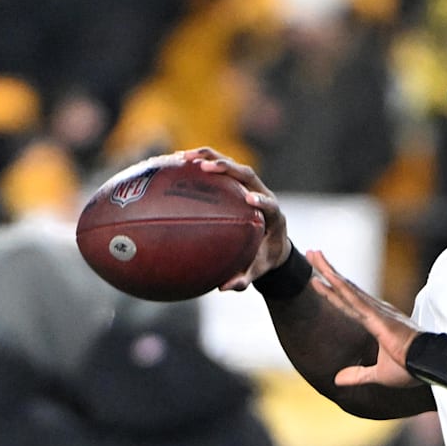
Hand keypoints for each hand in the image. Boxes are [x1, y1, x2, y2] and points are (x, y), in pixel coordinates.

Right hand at [183, 147, 290, 290]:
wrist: (272, 244)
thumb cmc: (263, 258)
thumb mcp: (256, 271)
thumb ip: (244, 279)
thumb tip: (224, 288)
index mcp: (272, 216)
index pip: (269, 204)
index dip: (261, 200)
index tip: (248, 200)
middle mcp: (262, 195)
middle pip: (248, 175)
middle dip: (228, 168)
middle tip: (206, 167)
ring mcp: (249, 186)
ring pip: (232, 165)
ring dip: (210, 158)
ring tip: (184, 157)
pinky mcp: (237, 183)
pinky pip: (218, 170)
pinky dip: (199, 164)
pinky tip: (174, 163)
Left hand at [306, 250, 421, 388]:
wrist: (429, 366)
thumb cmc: (411, 368)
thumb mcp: (379, 374)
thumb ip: (358, 375)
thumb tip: (336, 380)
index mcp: (375, 321)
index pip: (347, 301)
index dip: (331, 288)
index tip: (317, 276)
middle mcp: (374, 311)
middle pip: (345, 287)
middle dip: (327, 270)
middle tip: (311, 253)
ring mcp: (376, 312)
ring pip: (347, 288)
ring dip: (329, 271)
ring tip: (313, 254)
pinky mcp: (378, 318)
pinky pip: (355, 300)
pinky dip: (341, 288)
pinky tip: (329, 277)